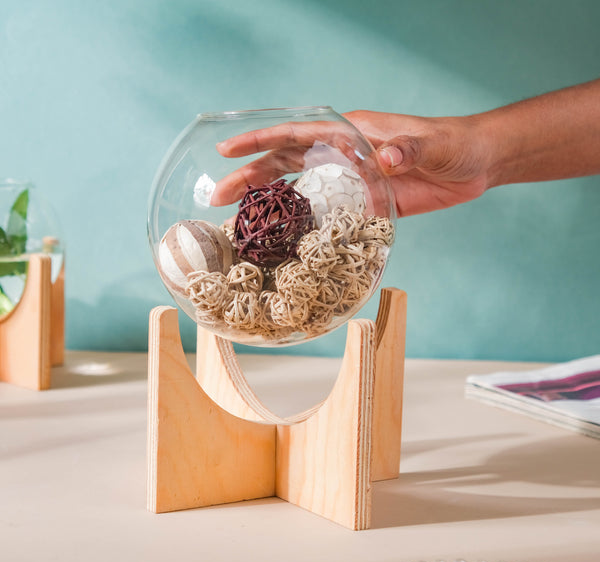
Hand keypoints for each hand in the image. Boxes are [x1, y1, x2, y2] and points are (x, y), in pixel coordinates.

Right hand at [211, 110, 490, 216]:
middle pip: (285, 163)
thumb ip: (410, 148)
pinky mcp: (365, 202)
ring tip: (240, 219)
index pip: (296, 134)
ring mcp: (351, 179)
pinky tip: (286, 238)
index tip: (227, 151)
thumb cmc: (454, 144)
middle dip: (250, 177)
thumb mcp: (434, 144)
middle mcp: (343, 154)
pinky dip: (304, 223)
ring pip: (300, 188)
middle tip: (218, 196)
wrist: (475, 163)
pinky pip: (327, 212)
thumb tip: (388, 157)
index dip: (260, 143)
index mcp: (351, 133)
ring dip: (270, 202)